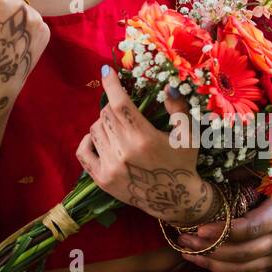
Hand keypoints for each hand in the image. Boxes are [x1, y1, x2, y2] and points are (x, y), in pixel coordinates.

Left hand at [76, 65, 215, 225]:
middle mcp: (124, 152)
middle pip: (106, 114)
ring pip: (95, 129)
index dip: (111, 84)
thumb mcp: (188, 135)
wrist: (175, 200)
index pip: (120, 104)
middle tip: (124, 111)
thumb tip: (168, 86)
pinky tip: (100, 138)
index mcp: (145, 138)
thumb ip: (178, 108)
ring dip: (104, 123)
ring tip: (119, 128)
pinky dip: (88, 140)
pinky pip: (82, 151)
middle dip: (113, 106)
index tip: (107, 71)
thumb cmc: (183, 162)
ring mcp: (110, 166)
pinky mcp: (101, 179)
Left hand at [176, 162, 271, 271]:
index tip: (200, 229)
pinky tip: (208, 265)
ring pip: (247, 268)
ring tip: (189, 254)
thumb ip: (249, 172)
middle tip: (186, 240)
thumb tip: (215, 171)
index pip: (252, 228)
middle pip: (246, 253)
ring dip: (215, 265)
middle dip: (212, 250)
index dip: (225, 231)